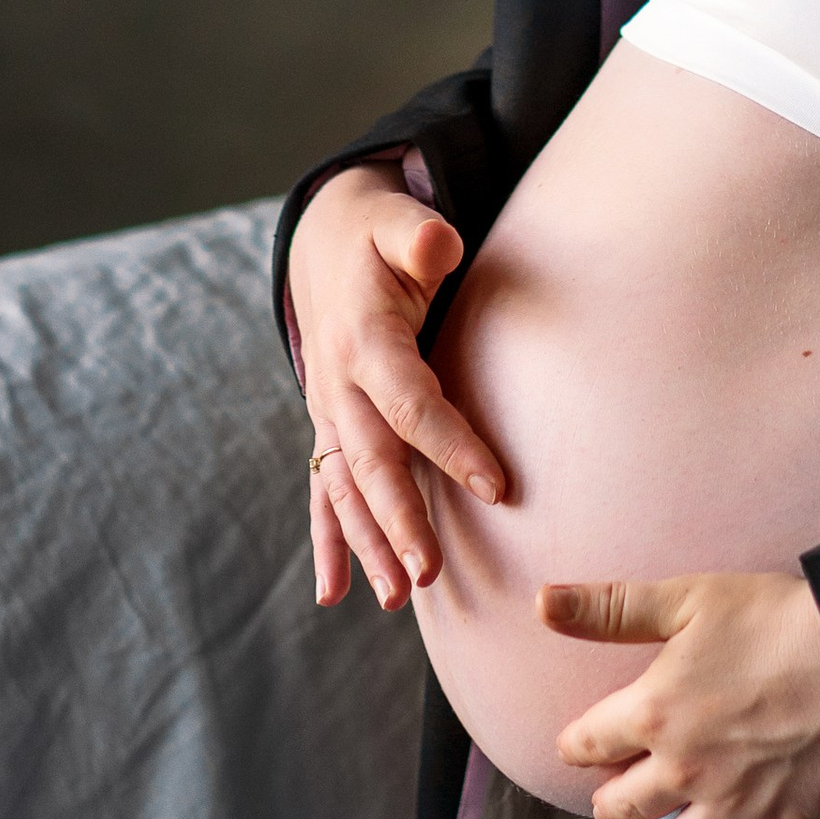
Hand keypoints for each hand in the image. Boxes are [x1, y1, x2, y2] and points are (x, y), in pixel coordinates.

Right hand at [286, 164, 496, 611]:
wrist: (322, 245)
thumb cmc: (377, 236)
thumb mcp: (396, 221)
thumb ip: (418, 234)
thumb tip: (438, 244)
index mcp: (364, 339)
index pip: (410, 402)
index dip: (451, 443)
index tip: (497, 486)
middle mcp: (339, 385)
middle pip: (371, 461)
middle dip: (398, 518)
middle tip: (429, 570)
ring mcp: (328, 413)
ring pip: (346, 488)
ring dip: (369, 544)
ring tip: (398, 597)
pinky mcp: (329, 429)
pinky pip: (323, 492)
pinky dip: (329, 543)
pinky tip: (334, 595)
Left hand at [544, 569, 819, 818]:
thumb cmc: (772, 618)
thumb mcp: (684, 598)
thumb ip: (609, 607)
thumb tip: (539, 601)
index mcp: (652, 713)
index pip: (589, 741)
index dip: (581, 742)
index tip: (585, 742)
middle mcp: (683, 771)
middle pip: (623, 804)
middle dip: (613, 803)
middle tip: (616, 801)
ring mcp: (732, 809)